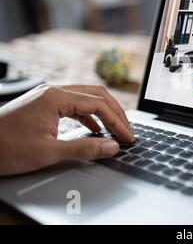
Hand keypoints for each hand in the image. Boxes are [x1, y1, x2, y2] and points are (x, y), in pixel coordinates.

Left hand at [0, 84, 133, 175]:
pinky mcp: (43, 104)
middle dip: (115, 112)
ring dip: (103, 113)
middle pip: (96, 94)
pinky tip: (94, 128)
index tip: (128, 136)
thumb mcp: (48, 152)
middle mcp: (52, 91)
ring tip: (115, 129)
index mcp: (55, 97)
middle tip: (127, 130)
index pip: (98, 104)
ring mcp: (47, 96)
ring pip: (85, 97)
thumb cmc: (5, 148)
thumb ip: (84, 149)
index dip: (117, 121)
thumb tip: (111, 147)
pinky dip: (88, 115)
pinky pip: (73, 104)